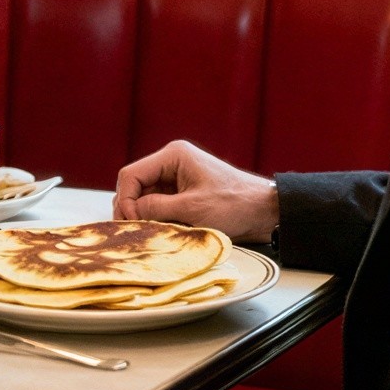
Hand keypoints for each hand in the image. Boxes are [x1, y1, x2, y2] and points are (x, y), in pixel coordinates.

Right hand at [114, 140, 277, 242]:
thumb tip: (129, 214)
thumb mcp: (192, 209)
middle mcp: (171, 163)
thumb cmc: (234, 205)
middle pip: (135, 185)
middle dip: (130, 208)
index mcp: (173, 156)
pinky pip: (157, 204)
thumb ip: (156, 209)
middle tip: (131, 231)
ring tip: (145, 233)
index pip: (132, 175)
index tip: (131, 223)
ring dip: (142, 214)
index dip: (126, 200)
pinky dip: (154, 218)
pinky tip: (157, 231)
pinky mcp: (182, 193)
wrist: (264, 211)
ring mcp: (176, 178)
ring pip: (144, 196)